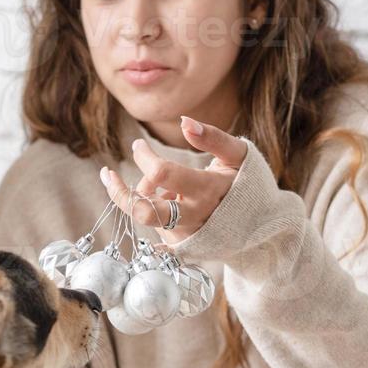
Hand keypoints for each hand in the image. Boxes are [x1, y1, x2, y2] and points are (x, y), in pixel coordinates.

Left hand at [99, 115, 248, 245]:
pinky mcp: (179, 245)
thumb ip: (213, 138)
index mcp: (207, 190)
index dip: (144, 156)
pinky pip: (154, 225)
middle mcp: (193, 217)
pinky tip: (168, 200)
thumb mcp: (238, 156)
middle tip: (109, 174)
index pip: (162, 173)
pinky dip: (153, 207)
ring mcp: (185, 235)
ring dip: (140, 196)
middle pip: (144, 210)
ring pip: (146, 216)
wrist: (258, 227)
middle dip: (120, 192)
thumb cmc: (246, 185)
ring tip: (155, 184)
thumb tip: (184, 122)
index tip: (138, 146)